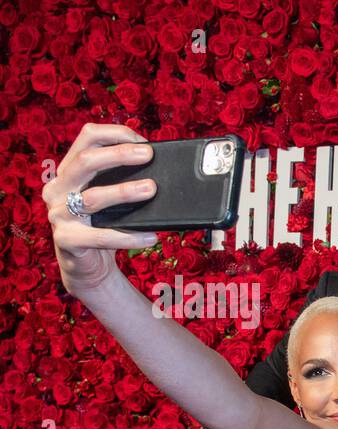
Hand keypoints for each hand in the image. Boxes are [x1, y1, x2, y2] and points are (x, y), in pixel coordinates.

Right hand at [42, 123, 158, 298]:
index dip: (115, 134)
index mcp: (68, 171)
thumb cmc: (102, 225)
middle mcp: (58, 188)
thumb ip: (120, 180)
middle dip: (119, 155)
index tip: (143, 141)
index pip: (86, 138)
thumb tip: (158, 167)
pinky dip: (128, 237)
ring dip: (124, 191)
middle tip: (148, 155)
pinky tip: (150, 237)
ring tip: (151, 189)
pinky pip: (100, 237)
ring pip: (93, 197)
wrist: (86, 266)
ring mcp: (59, 214)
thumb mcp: (109, 198)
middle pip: (86, 162)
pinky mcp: (67, 240)